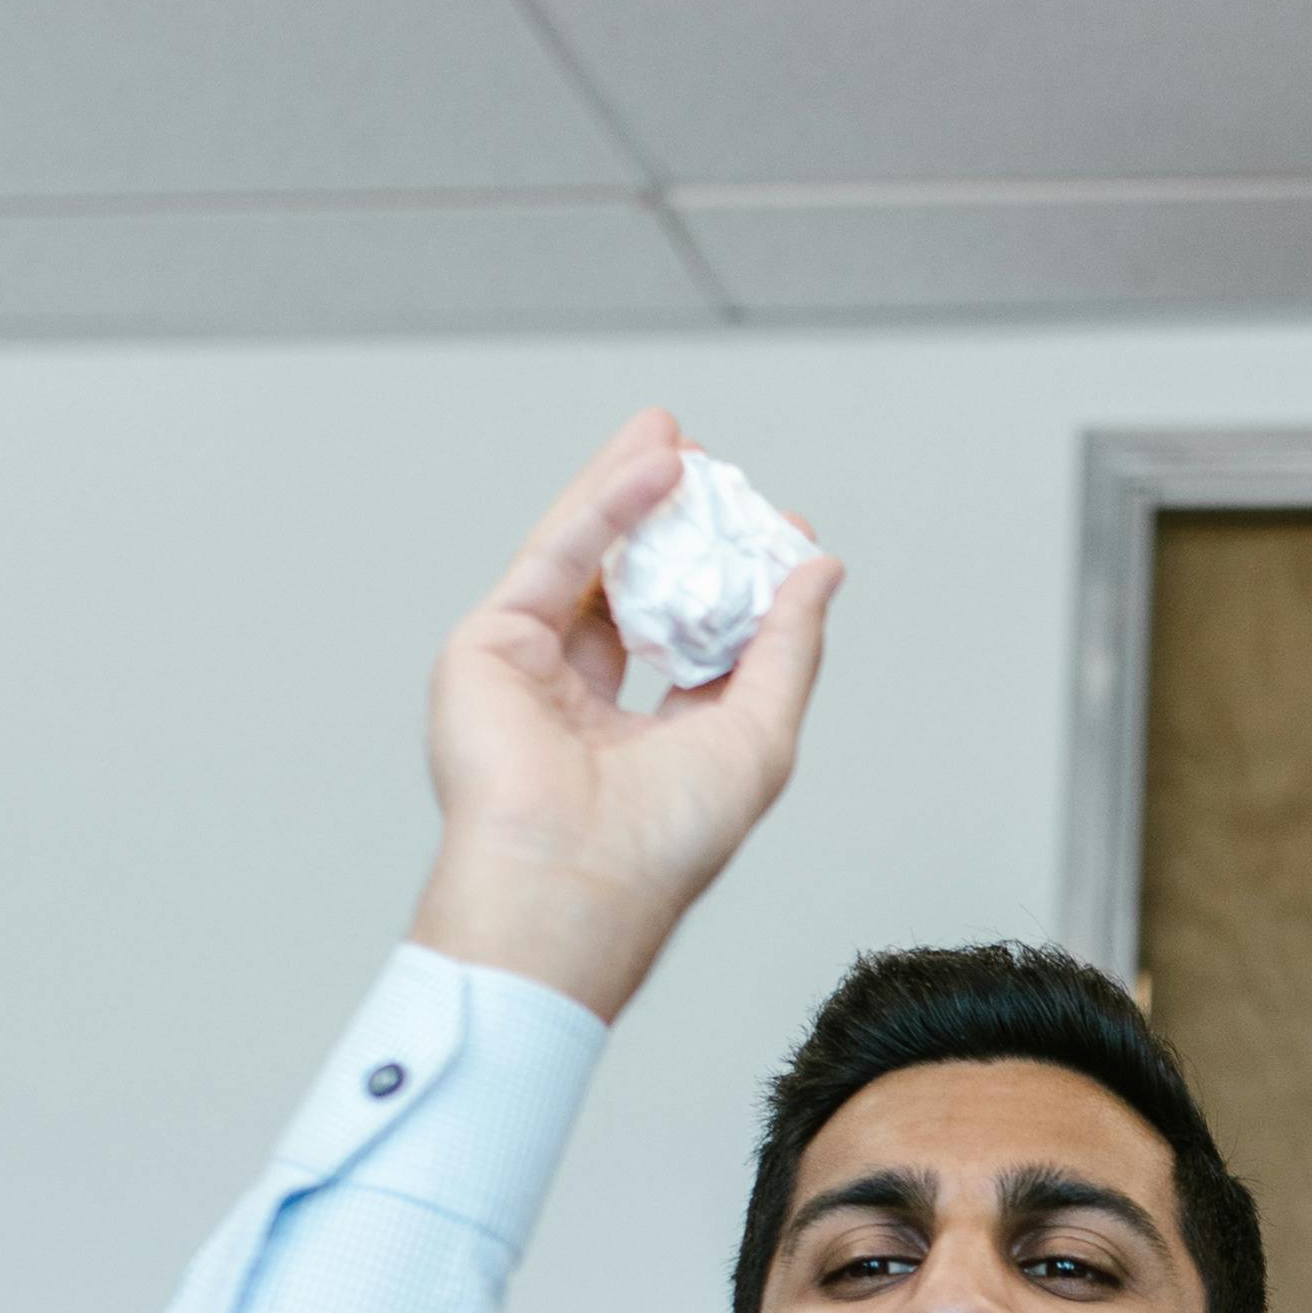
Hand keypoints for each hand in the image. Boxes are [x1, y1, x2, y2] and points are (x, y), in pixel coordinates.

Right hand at [403, 408, 844, 1017]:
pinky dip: (605, 505)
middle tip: (709, 462)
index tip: (777, 528)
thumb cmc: (664, 839)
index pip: (698, 639)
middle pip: (635, 589)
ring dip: (629, 490)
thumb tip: (820, 571)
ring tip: (674, 436)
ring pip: (589, 561)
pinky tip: (654, 468)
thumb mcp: (759, 733)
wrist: (573, 876)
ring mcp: (532, 672)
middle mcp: (586, 704)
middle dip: (673, 522)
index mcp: (650, 740)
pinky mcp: (491, 644)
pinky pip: (558, 556)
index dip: (737, 579)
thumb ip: (787, 647)